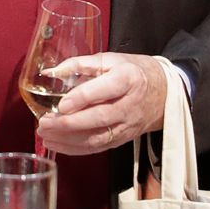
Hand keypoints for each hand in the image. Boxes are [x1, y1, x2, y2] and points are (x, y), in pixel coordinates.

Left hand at [35, 52, 167, 155]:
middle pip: (99, 118)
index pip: (105, 90)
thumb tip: (49, 73)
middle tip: (44, 123)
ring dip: (68, 139)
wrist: (165, 92)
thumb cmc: (132, 72)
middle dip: (68, 124)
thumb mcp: (110, 59)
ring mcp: (127, 125)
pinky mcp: (123, 138)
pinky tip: (57, 144)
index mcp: (128, 78)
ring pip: (97, 137)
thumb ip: (78, 64)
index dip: (81, 98)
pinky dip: (75, 149)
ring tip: (45, 134)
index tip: (60, 105)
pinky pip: (98, 147)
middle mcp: (129, 104)